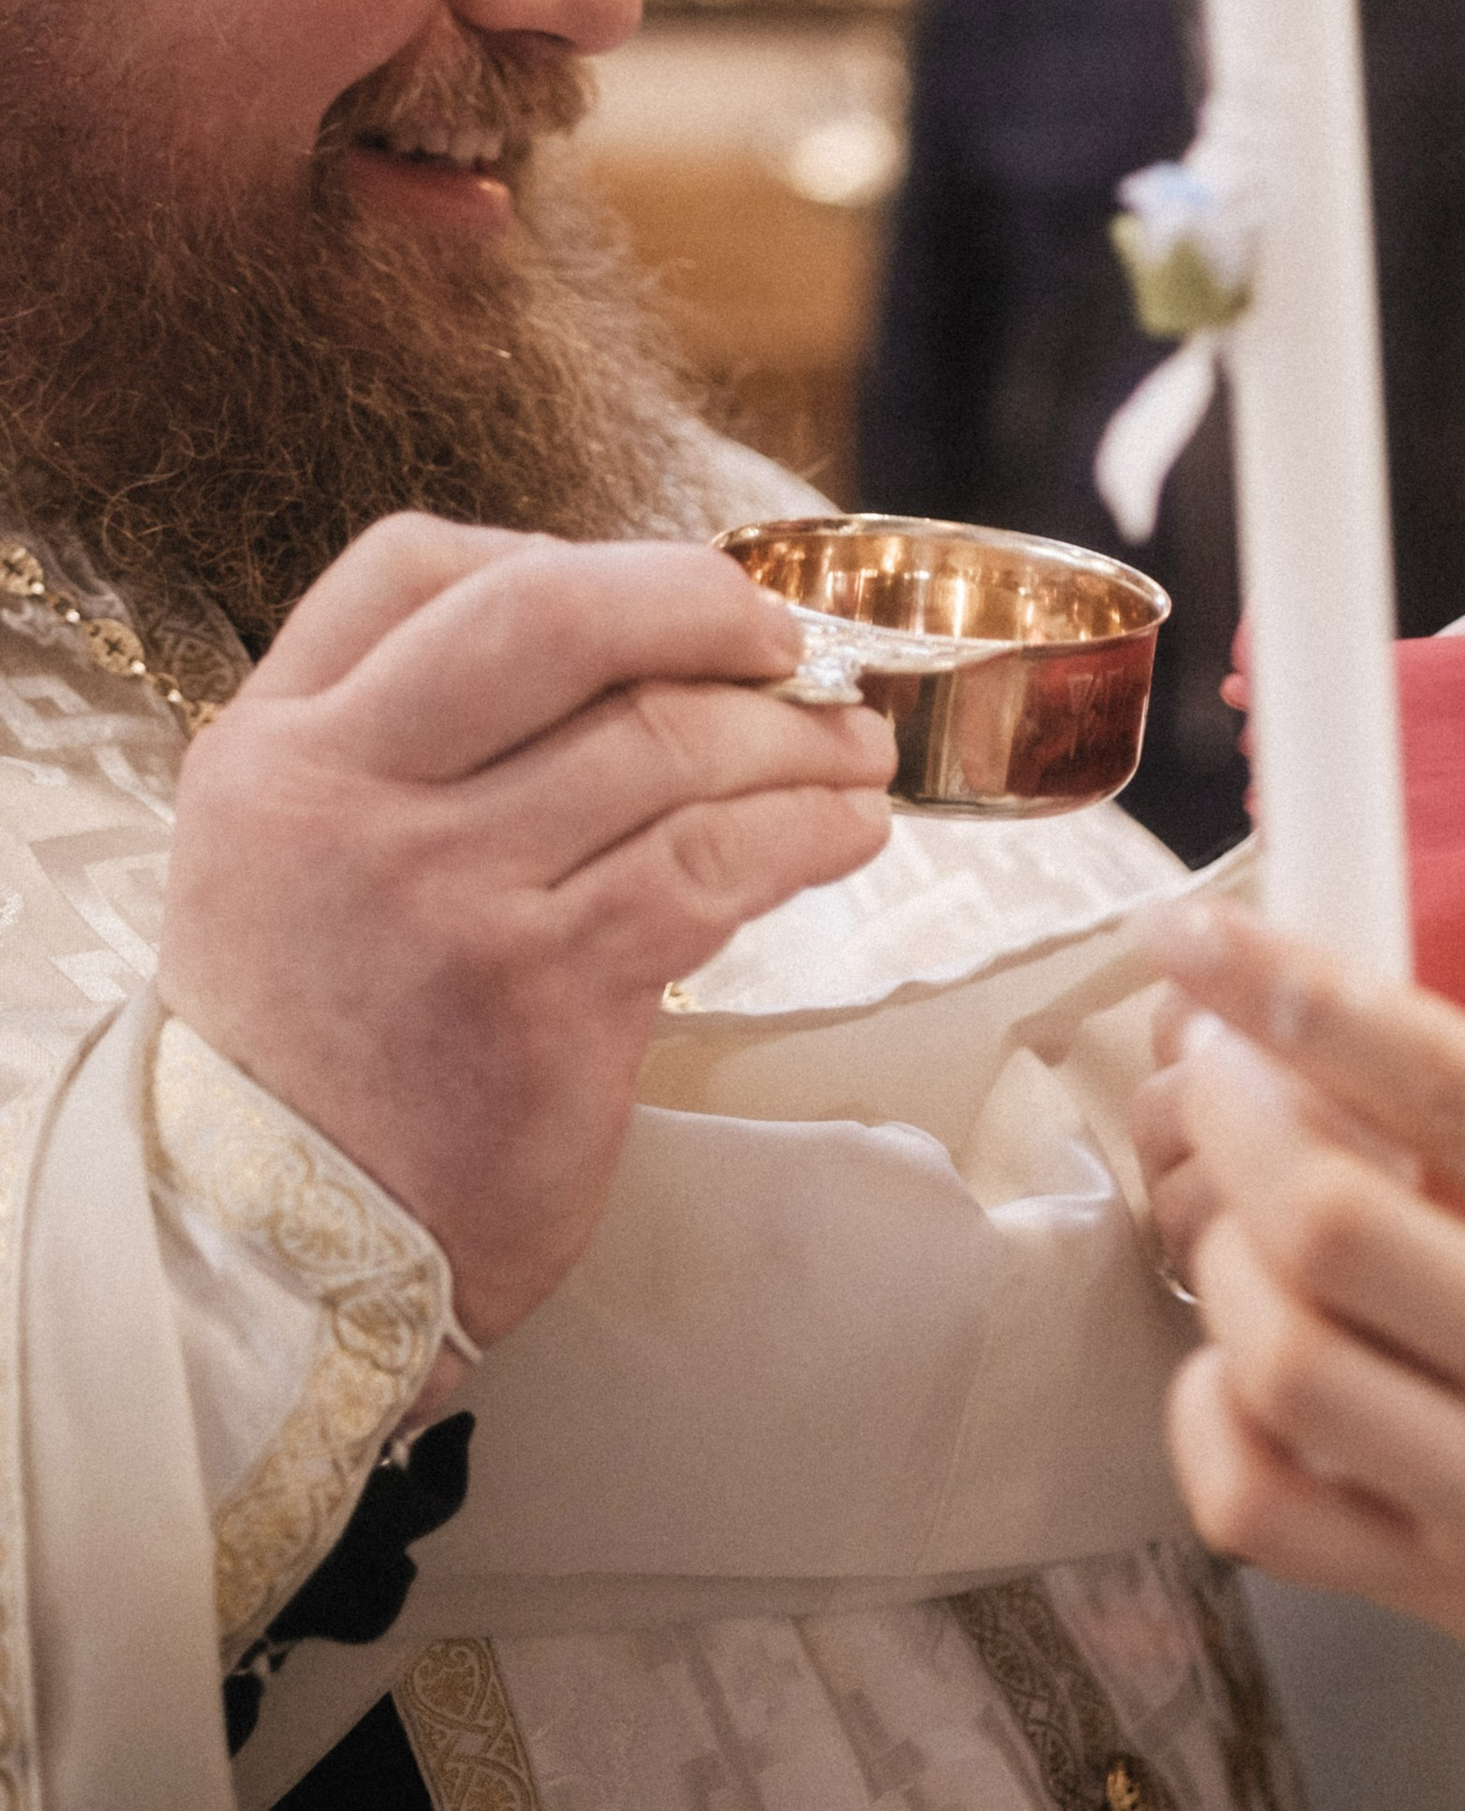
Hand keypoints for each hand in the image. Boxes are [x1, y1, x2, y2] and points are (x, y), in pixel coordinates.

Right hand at [159, 518, 896, 1340]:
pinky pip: (712, 865)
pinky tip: (844, 829)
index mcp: (270, 749)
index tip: (663, 597)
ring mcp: (445, 894)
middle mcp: (345, 799)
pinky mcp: (544, 995)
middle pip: (556, 616)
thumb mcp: (276, 861)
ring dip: (793, 732)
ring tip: (852, 745)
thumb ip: (392, 741)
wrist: (267, 1256)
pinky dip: (805, 830)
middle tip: (789, 642)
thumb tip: (615, 638)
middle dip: (705, 604)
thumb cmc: (308, 1051)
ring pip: (662, 742)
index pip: (414, 566)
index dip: (567, 555)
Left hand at [1150, 899, 1464, 1810]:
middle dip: (1232, 1119)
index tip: (1197, 931)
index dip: (1299, 993)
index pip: (1453, 1083)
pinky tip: (1236, 1365)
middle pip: (1330, 1220)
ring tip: (1240, 1224)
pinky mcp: (1443, 1595)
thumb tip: (1328, 1032)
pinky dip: (1207, 1415)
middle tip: (1221, 1080)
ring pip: (1280, 1356)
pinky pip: (1258, 1501)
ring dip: (1217, 1259)